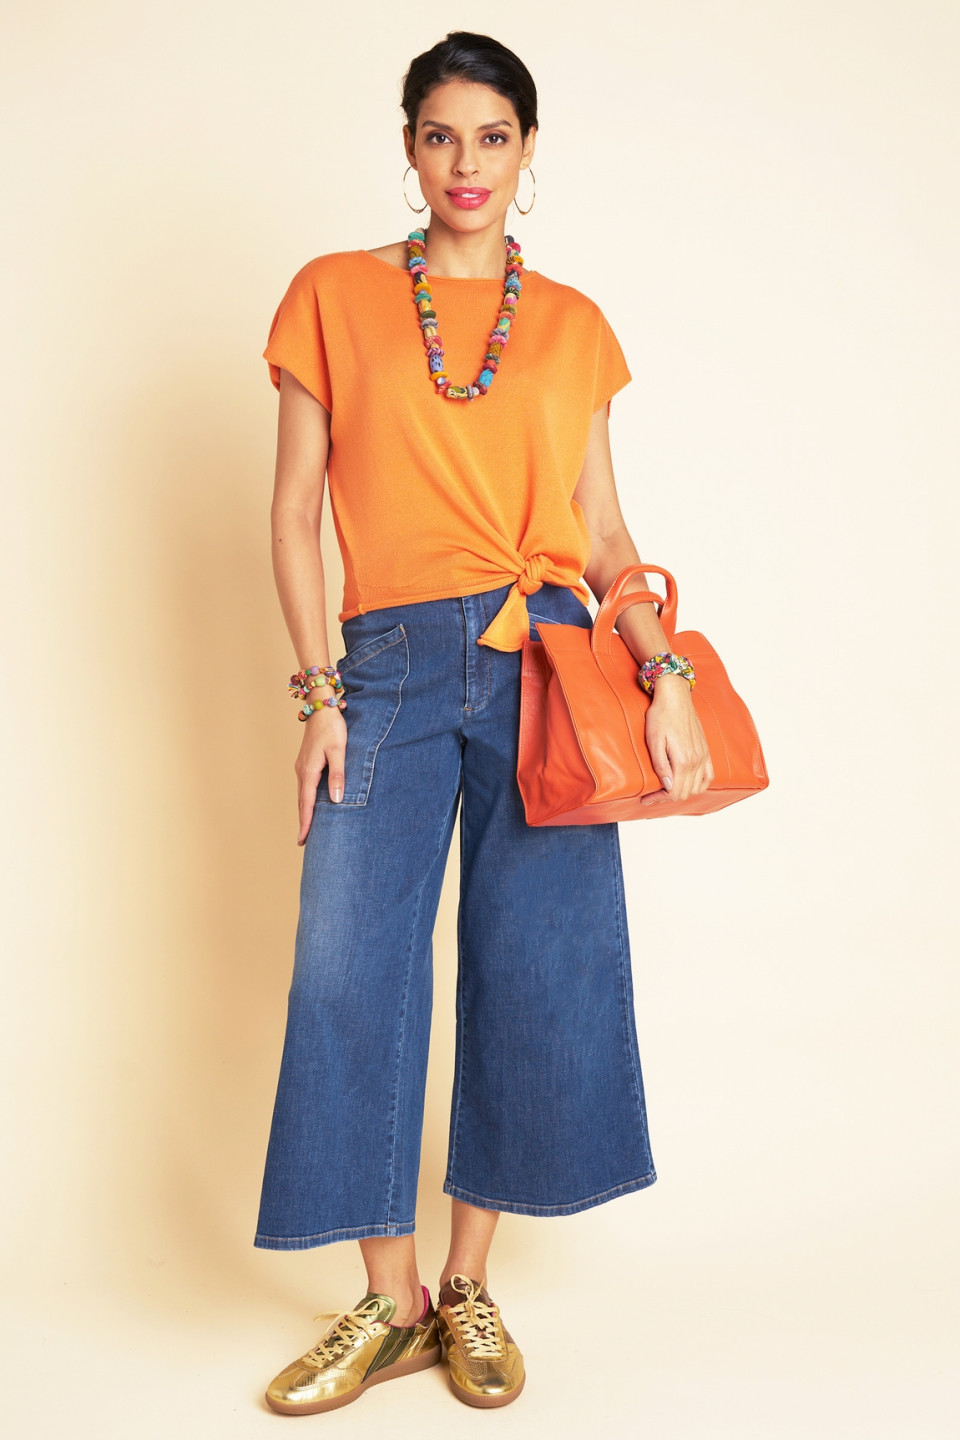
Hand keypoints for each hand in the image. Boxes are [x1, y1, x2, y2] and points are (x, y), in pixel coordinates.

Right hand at [294, 703, 346, 843]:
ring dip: (305, 811)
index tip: (303, 840)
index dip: (306, 823)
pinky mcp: (306, 762)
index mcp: (309, 771)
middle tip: (303, 842)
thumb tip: (335, 800)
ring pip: (303, 794)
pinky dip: (307, 799)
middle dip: (304, 822)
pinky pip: (305, 786)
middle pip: (302, 802)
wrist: (321, 706)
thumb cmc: (332, 727)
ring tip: (308, 828)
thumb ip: (338, 775)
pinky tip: (311, 804)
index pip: (307, 804)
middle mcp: (302, 771)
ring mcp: (302, 766)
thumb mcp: (339, 751)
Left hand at [639, 674, 713, 806]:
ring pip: (697, 788)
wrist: (675, 697)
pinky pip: (709, 776)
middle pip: (685, 793)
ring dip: (682, 793)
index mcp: (683, 760)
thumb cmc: (661, 716)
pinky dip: (700, 785)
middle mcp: (696, 761)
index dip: (658, 799)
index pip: (674, 792)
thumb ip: (661, 766)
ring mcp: (703, 756)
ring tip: (667, 790)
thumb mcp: (654, 741)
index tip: (646, 799)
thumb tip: (667, 787)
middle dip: (667, 798)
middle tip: (652, 795)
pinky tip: (688, 784)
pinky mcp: (706, 751)